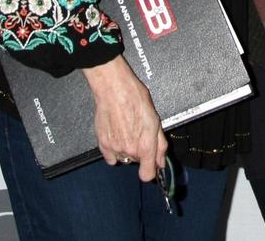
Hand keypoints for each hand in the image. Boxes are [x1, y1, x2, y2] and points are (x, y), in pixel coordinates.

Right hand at [82, 57, 167, 180]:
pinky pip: (110, 157)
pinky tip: (117, 136)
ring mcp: (115, 148)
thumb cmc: (135, 99)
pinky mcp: (103, 144)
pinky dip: (114, 151)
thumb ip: (160, 145)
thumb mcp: (156, 120)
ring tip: (127, 131)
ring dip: (127, 150)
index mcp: (145, 146)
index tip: (152, 165)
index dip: (151, 170)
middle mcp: (130, 150)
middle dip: (140, 152)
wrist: (114, 89)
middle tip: (139, 133)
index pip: (147, 175)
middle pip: (137, 162)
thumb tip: (161, 161)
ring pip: (124, 158)